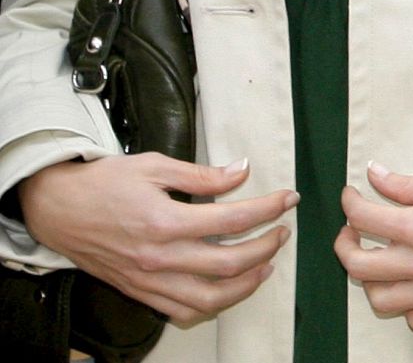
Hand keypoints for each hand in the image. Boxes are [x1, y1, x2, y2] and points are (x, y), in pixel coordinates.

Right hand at [18, 154, 294, 324]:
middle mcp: (159, 257)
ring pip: (209, 297)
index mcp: (165, 221)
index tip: (290, 199)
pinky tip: (229, 288)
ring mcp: (149, 280)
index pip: (232, 220)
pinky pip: (182, 311)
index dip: (268, 209)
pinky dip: (212, 304)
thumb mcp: (154, 165)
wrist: (57, 209)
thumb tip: (243, 171)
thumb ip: (202, 174)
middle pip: (228, 264)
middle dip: (266, 247)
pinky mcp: (140, 291)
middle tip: (283, 231)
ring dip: (246, 284)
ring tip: (266, 264)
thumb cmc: (105, 182)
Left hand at [336, 162, 412, 331]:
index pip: (363, 217)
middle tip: (351, 234)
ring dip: (371, 281)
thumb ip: (407, 185)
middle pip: (358, 266)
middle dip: (344, 246)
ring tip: (380, 264)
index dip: (349, 204)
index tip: (351, 198)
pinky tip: (411, 286)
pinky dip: (406, 305)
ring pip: (380, 299)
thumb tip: (374, 173)